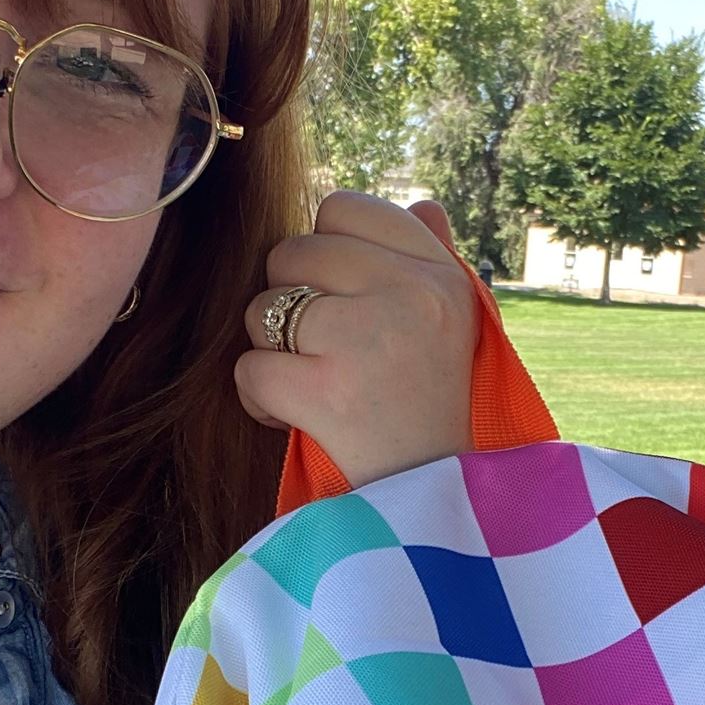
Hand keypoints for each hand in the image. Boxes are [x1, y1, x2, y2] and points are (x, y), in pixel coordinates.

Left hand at [235, 190, 478, 490]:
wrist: (433, 499)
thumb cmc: (433, 406)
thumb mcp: (454, 326)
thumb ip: (433, 260)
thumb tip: (424, 206)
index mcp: (439, 274)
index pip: (343, 209)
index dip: (326, 251)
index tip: (345, 299)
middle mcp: (410, 295)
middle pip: (291, 253)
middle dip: (290, 302)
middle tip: (324, 350)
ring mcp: (368, 340)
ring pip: (263, 308)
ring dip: (272, 350)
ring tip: (313, 384)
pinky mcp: (327, 393)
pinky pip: (250, 368)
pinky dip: (260, 399)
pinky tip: (294, 416)